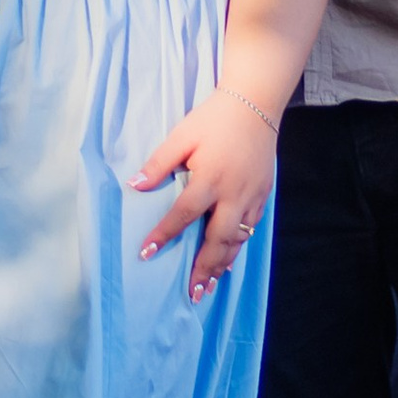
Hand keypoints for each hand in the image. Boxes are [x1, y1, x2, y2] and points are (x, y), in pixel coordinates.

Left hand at [131, 88, 277, 299]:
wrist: (256, 104)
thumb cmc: (215, 119)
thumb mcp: (182, 135)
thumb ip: (159, 163)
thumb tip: (134, 185)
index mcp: (210, 179)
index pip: (183, 215)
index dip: (163, 235)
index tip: (146, 253)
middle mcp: (233, 194)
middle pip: (217, 240)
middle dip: (203, 268)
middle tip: (192, 293)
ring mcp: (252, 197)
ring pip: (237, 240)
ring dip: (222, 265)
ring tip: (208, 286)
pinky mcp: (263, 196)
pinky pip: (250, 230)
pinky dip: (238, 248)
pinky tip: (228, 260)